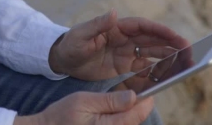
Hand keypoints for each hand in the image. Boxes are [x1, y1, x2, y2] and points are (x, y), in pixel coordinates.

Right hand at [13, 90, 153, 124]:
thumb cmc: (63, 115)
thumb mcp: (84, 101)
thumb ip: (110, 101)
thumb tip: (133, 97)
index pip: (137, 115)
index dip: (145, 101)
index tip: (148, 90)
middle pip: (134, 121)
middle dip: (137, 107)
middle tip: (136, 91)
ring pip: (128, 124)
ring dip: (130, 112)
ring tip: (126, 98)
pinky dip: (121, 117)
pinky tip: (116, 109)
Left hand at [48, 10, 188, 84]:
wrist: (63, 60)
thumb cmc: (71, 44)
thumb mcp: (81, 35)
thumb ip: (97, 25)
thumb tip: (113, 13)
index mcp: (117, 27)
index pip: (143, 27)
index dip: (161, 31)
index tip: (176, 37)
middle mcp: (126, 38)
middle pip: (153, 40)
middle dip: (172, 45)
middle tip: (190, 52)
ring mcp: (127, 52)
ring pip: (153, 54)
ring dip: (169, 58)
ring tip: (185, 64)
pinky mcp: (124, 66)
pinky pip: (144, 69)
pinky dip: (156, 72)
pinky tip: (168, 77)